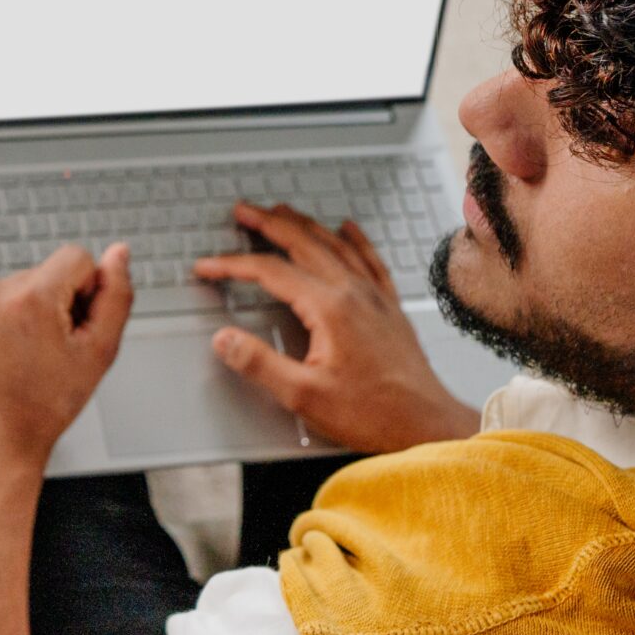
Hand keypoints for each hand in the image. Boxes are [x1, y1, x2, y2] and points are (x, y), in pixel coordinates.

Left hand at [0, 243, 134, 474]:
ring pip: (18, 288)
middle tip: (53, 351)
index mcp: (31, 298)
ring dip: (29, 313)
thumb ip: (116, 296)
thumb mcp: (99, 352)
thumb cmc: (45, 406)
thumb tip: (118, 254)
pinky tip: (6, 356)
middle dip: (57, 304)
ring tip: (27, 357)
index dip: (87, 292)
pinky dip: (2, 323)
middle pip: (46, 274)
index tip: (75, 327)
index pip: (77, 257)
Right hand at [193, 202, 476, 453]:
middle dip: (268, 223)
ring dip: (303, 223)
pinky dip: (354, 238)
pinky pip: (369, 258)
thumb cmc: (373, 413)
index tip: (208, 266)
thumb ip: (259, 364)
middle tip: (243, 211)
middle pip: (303, 243)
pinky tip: (349, 228)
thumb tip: (224, 340)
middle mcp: (353, 293)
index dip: (233, 265)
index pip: (271, 272)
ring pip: (334, 244)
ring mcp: (375, 296)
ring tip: (281, 211)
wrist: (425, 424)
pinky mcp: (389, 307)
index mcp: (329, 309)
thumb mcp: (304, 396)